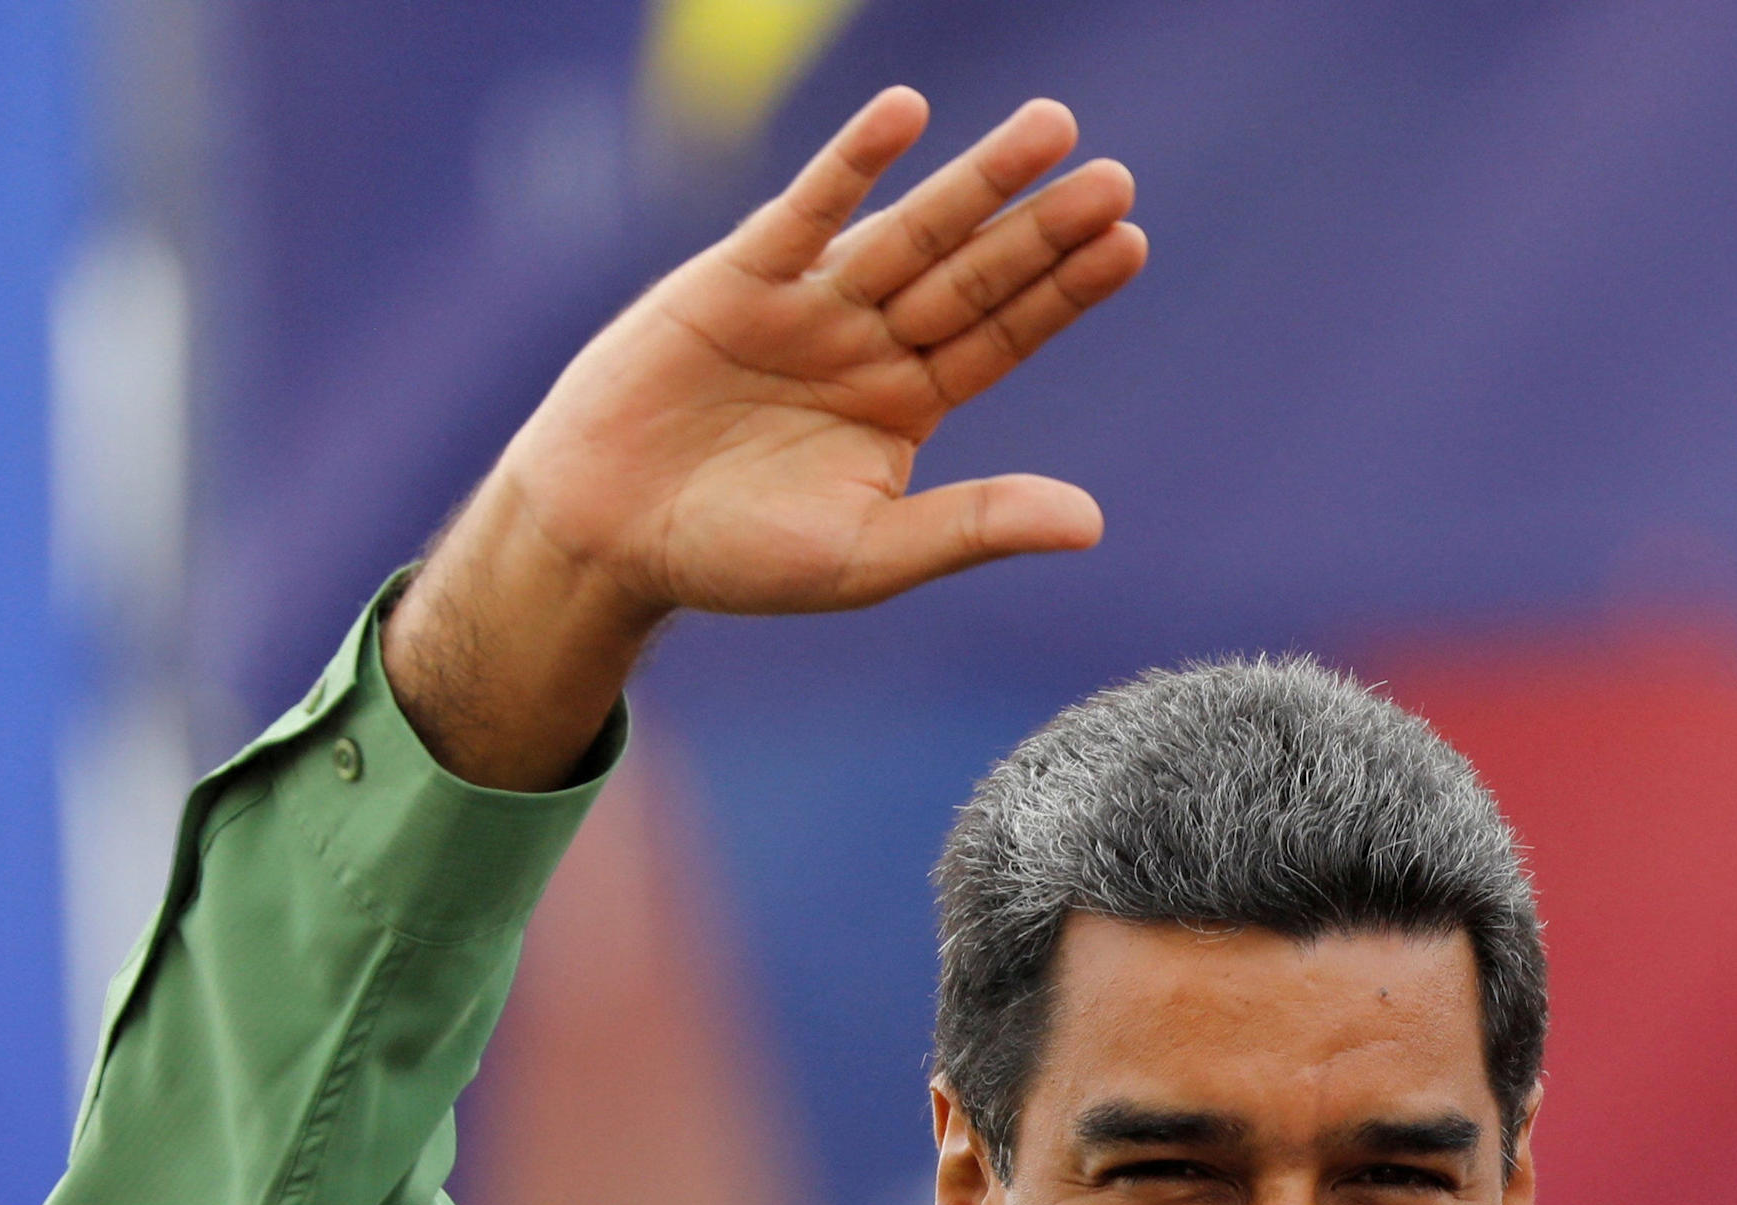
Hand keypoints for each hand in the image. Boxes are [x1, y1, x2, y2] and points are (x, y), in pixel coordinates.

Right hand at [387, 89, 1145, 784]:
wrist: (605, 535)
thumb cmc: (737, 558)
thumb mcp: (870, 553)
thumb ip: (975, 525)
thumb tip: (1094, 523)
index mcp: (907, 406)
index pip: (1004, 335)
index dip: (1065, 290)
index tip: (1130, 243)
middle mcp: (870, 343)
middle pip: (974, 273)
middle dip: (1042, 225)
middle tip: (1115, 178)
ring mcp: (809, 303)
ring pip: (911, 230)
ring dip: (977, 180)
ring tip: (1052, 125)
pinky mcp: (739, 275)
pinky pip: (808, 208)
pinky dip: (854, 161)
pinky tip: (907, 113)